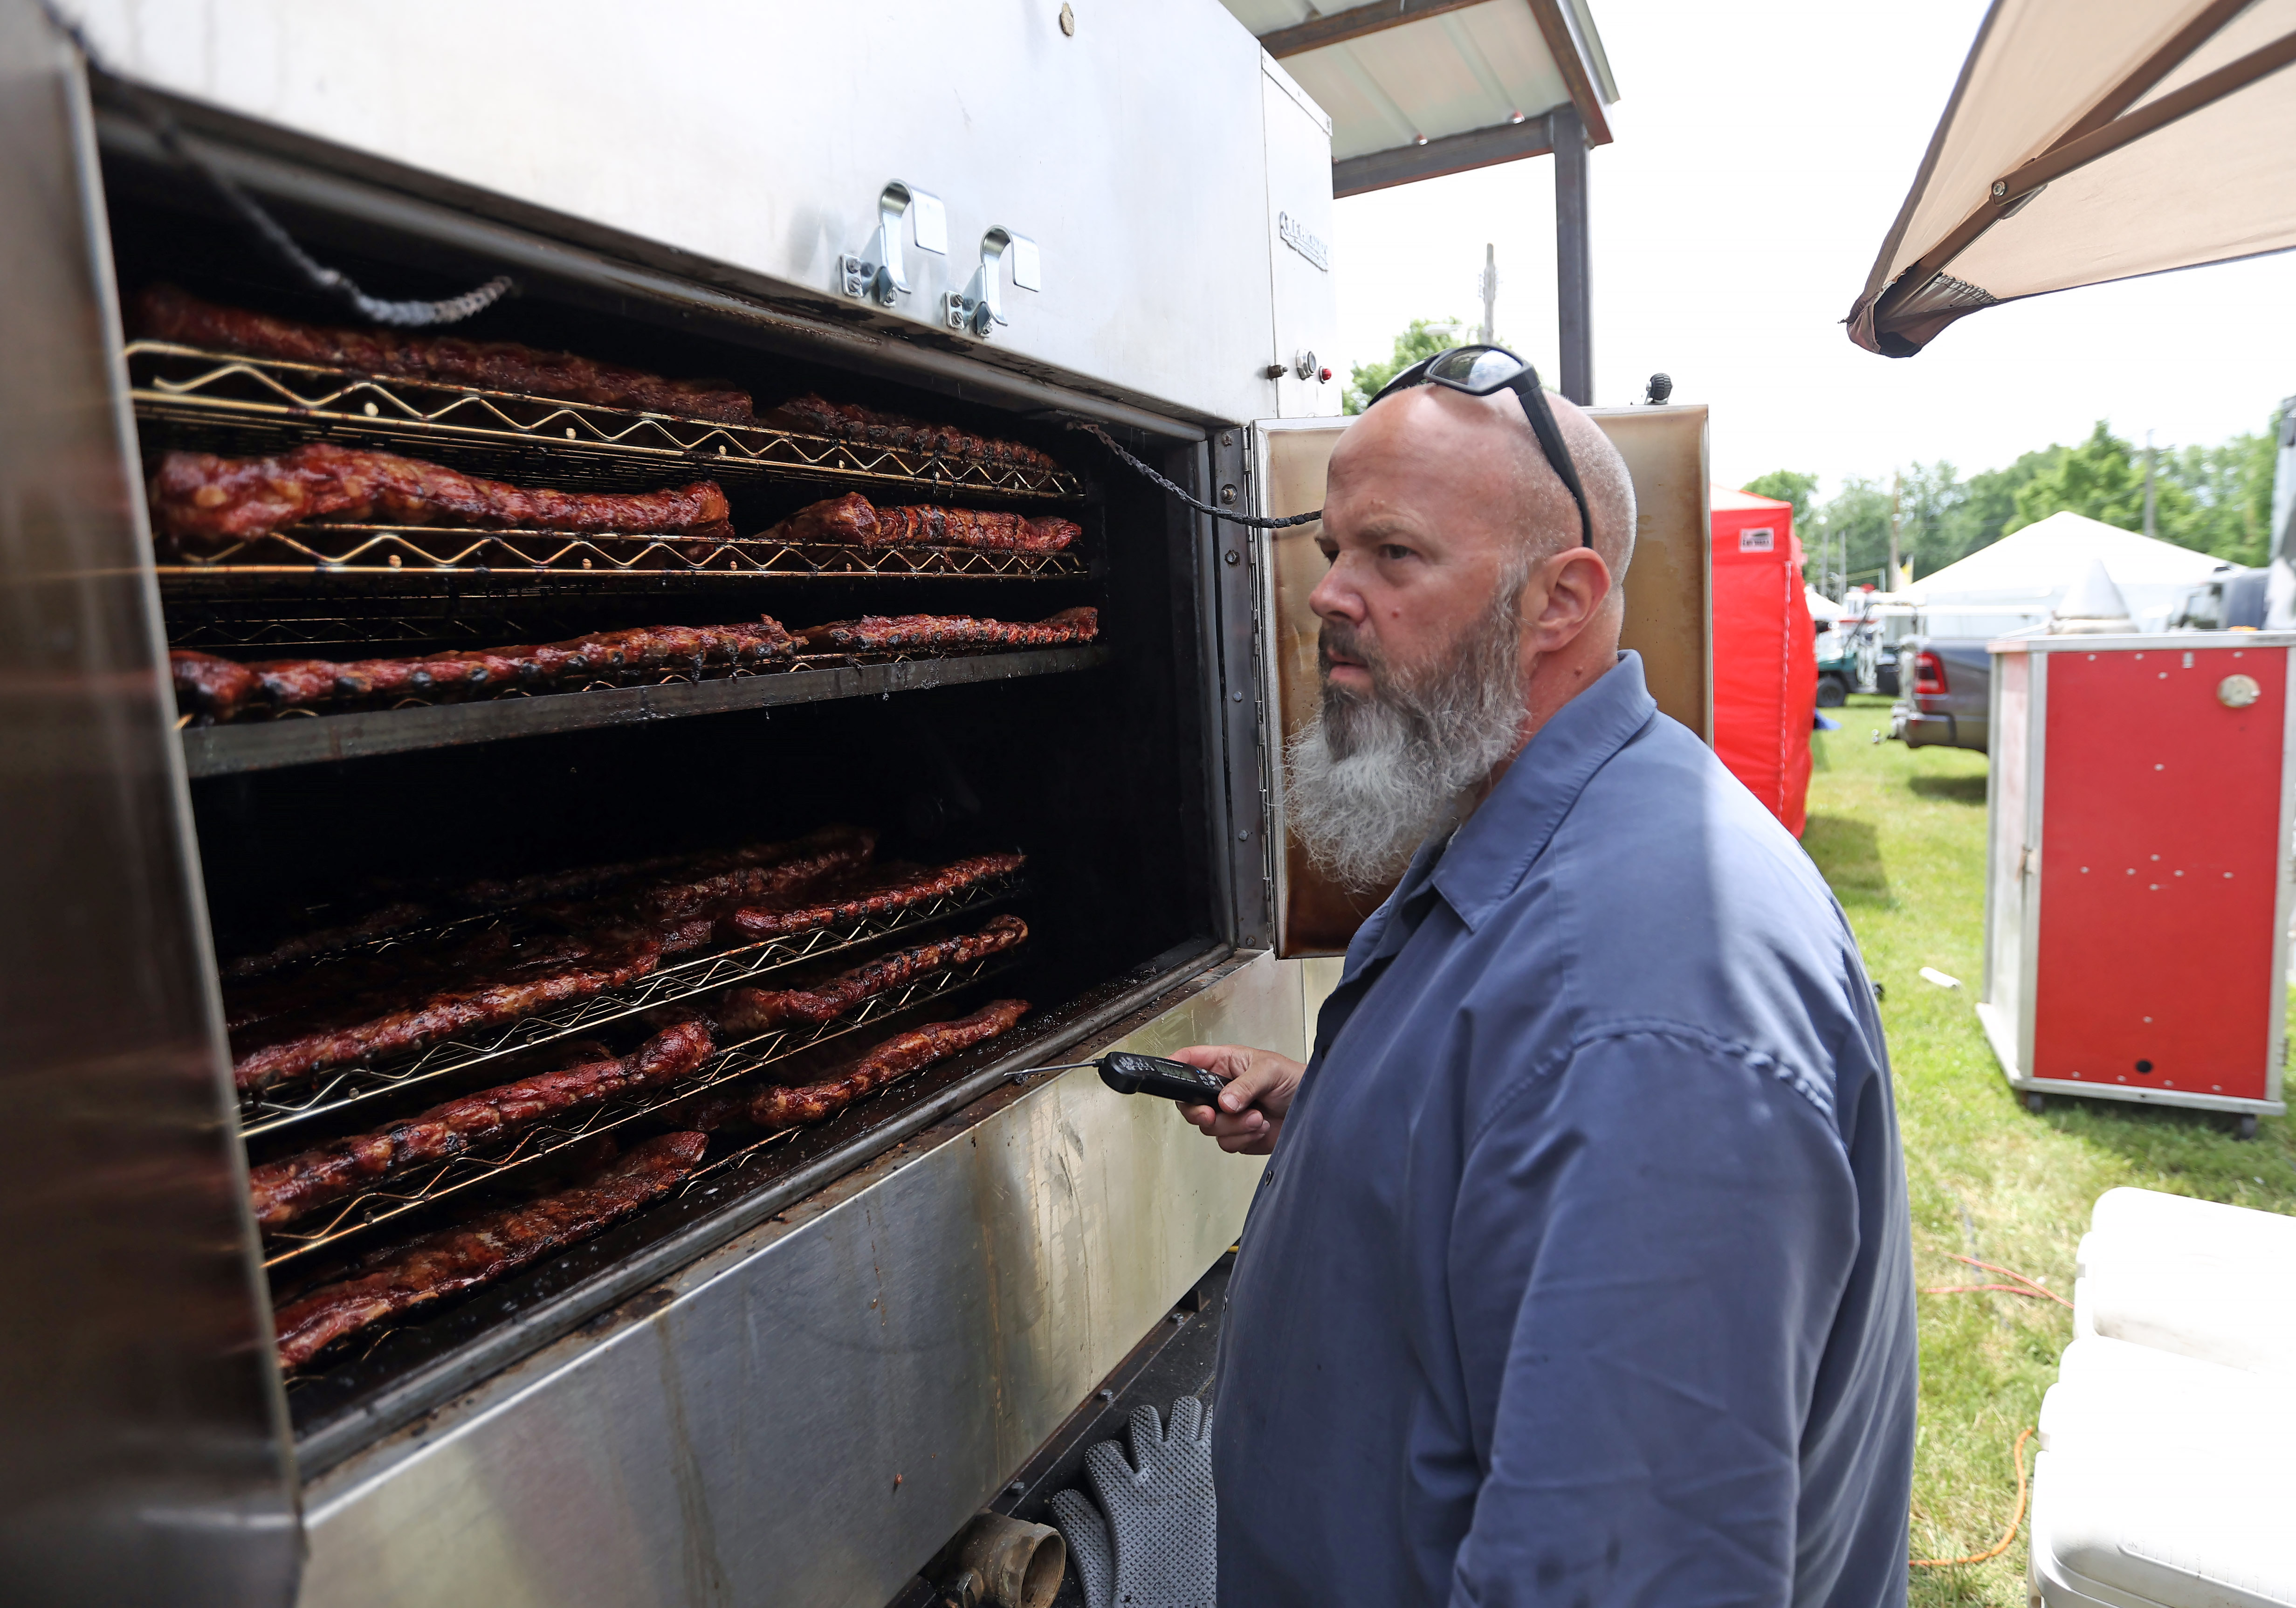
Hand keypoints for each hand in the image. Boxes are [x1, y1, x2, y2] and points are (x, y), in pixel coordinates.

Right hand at [1170, 1043, 1303, 1155]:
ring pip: (1208, 1127)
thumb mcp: (1270, 1071)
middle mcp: (1221, 1090)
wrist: (1314, 1111)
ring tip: (1258, 1117)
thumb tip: (1225, 1101)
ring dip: (1233, 1126)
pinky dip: (1243, 1138)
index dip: (1175, 1066)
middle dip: (1199, 1112)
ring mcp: (1228, 1114)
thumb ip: (1245, 1085)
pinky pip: (1226, 1143)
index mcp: (1225, 1064)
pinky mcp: (1237, 1135)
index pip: (1191, 1061)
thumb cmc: (1295, 1079)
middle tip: (1211, 1114)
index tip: (1167, 1074)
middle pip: (1190, 1103)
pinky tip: (1260, 1127)